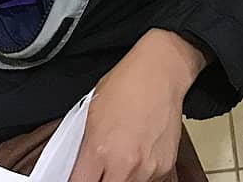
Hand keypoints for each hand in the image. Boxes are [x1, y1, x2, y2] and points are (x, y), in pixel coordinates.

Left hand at [68, 29, 206, 181]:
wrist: (161, 71)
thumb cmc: (127, 84)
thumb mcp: (90, 114)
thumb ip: (84, 150)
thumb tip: (77, 170)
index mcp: (98, 151)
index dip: (78, 181)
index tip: (82, 175)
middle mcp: (123, 165)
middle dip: (101, 179)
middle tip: (103, 166)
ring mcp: (146, 169)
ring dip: (123, 176)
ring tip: (125, 153)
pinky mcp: (164, 166)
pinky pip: (148, 180)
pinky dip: (142, 171)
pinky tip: (141, 150)